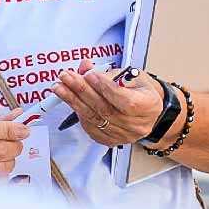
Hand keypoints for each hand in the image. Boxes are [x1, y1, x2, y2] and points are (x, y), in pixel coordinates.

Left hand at [52, 65, 167, 147]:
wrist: (147, 112)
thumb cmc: (140, 91)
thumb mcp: (131, 75)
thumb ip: (108, 72)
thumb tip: (86, 67)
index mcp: (149, 106)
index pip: (125, 100)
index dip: (105, 88)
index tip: (89, 75)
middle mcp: (137, 125)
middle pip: (105, 109)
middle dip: (81, 91)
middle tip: (66, 77)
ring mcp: (123, 135)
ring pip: (94, 118)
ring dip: (73, 101)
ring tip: (60, 87)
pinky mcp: (110, 140)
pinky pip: (90, 127)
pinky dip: (78, 112)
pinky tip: (70, 101)